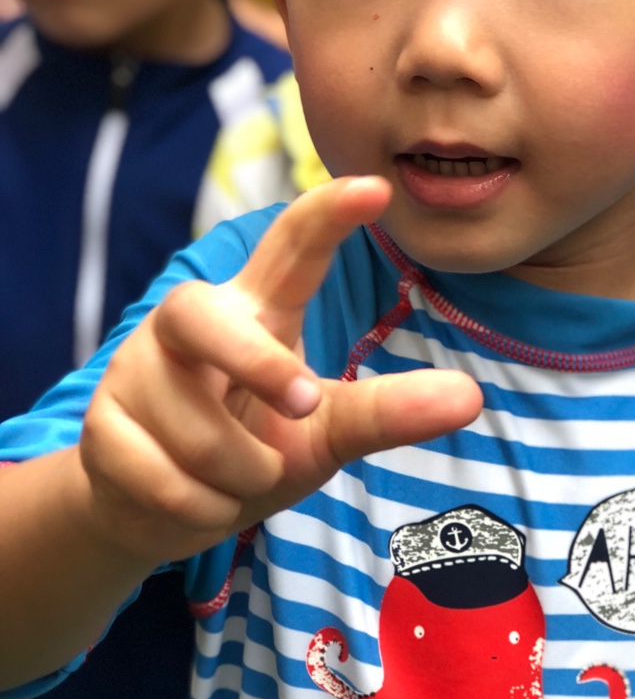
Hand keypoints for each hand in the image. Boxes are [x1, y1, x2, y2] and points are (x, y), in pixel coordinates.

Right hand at [78, 177, 482, 565]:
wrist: (155, 512)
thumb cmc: (250, 450)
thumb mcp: (324, 432)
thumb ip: (386, 411)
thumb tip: (471, 397)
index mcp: (255, 311)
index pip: (289, 247)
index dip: (328, 214)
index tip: (378, 186)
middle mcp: (188, 325)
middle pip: (205, 316)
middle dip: (255, 364)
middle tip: (304, 403)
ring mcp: (133, 370)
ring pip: (196, 430)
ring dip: (237, 475)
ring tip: (239, 478)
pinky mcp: (99, 426)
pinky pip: (160, 477)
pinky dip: (198, 508)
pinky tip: (194, 501)